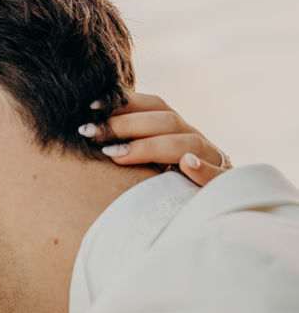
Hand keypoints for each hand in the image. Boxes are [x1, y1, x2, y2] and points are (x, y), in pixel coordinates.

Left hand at [79, 93, 231, 186]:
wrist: (215, 210)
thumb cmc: (171, 185)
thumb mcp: (150, 163)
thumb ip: (130, 147)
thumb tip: (90, 133)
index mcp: (177, 131)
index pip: (154, 106)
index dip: (125, 102)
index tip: (91, 106)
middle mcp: (195, 140)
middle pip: (166, 122)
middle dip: (125, 124)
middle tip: (90, 132)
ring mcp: (212, 161)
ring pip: (188, 144)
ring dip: (150, 147)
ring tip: (115, 155)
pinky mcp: (222, 186)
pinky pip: (218, 176)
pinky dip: (203, 169)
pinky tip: (187, 166)